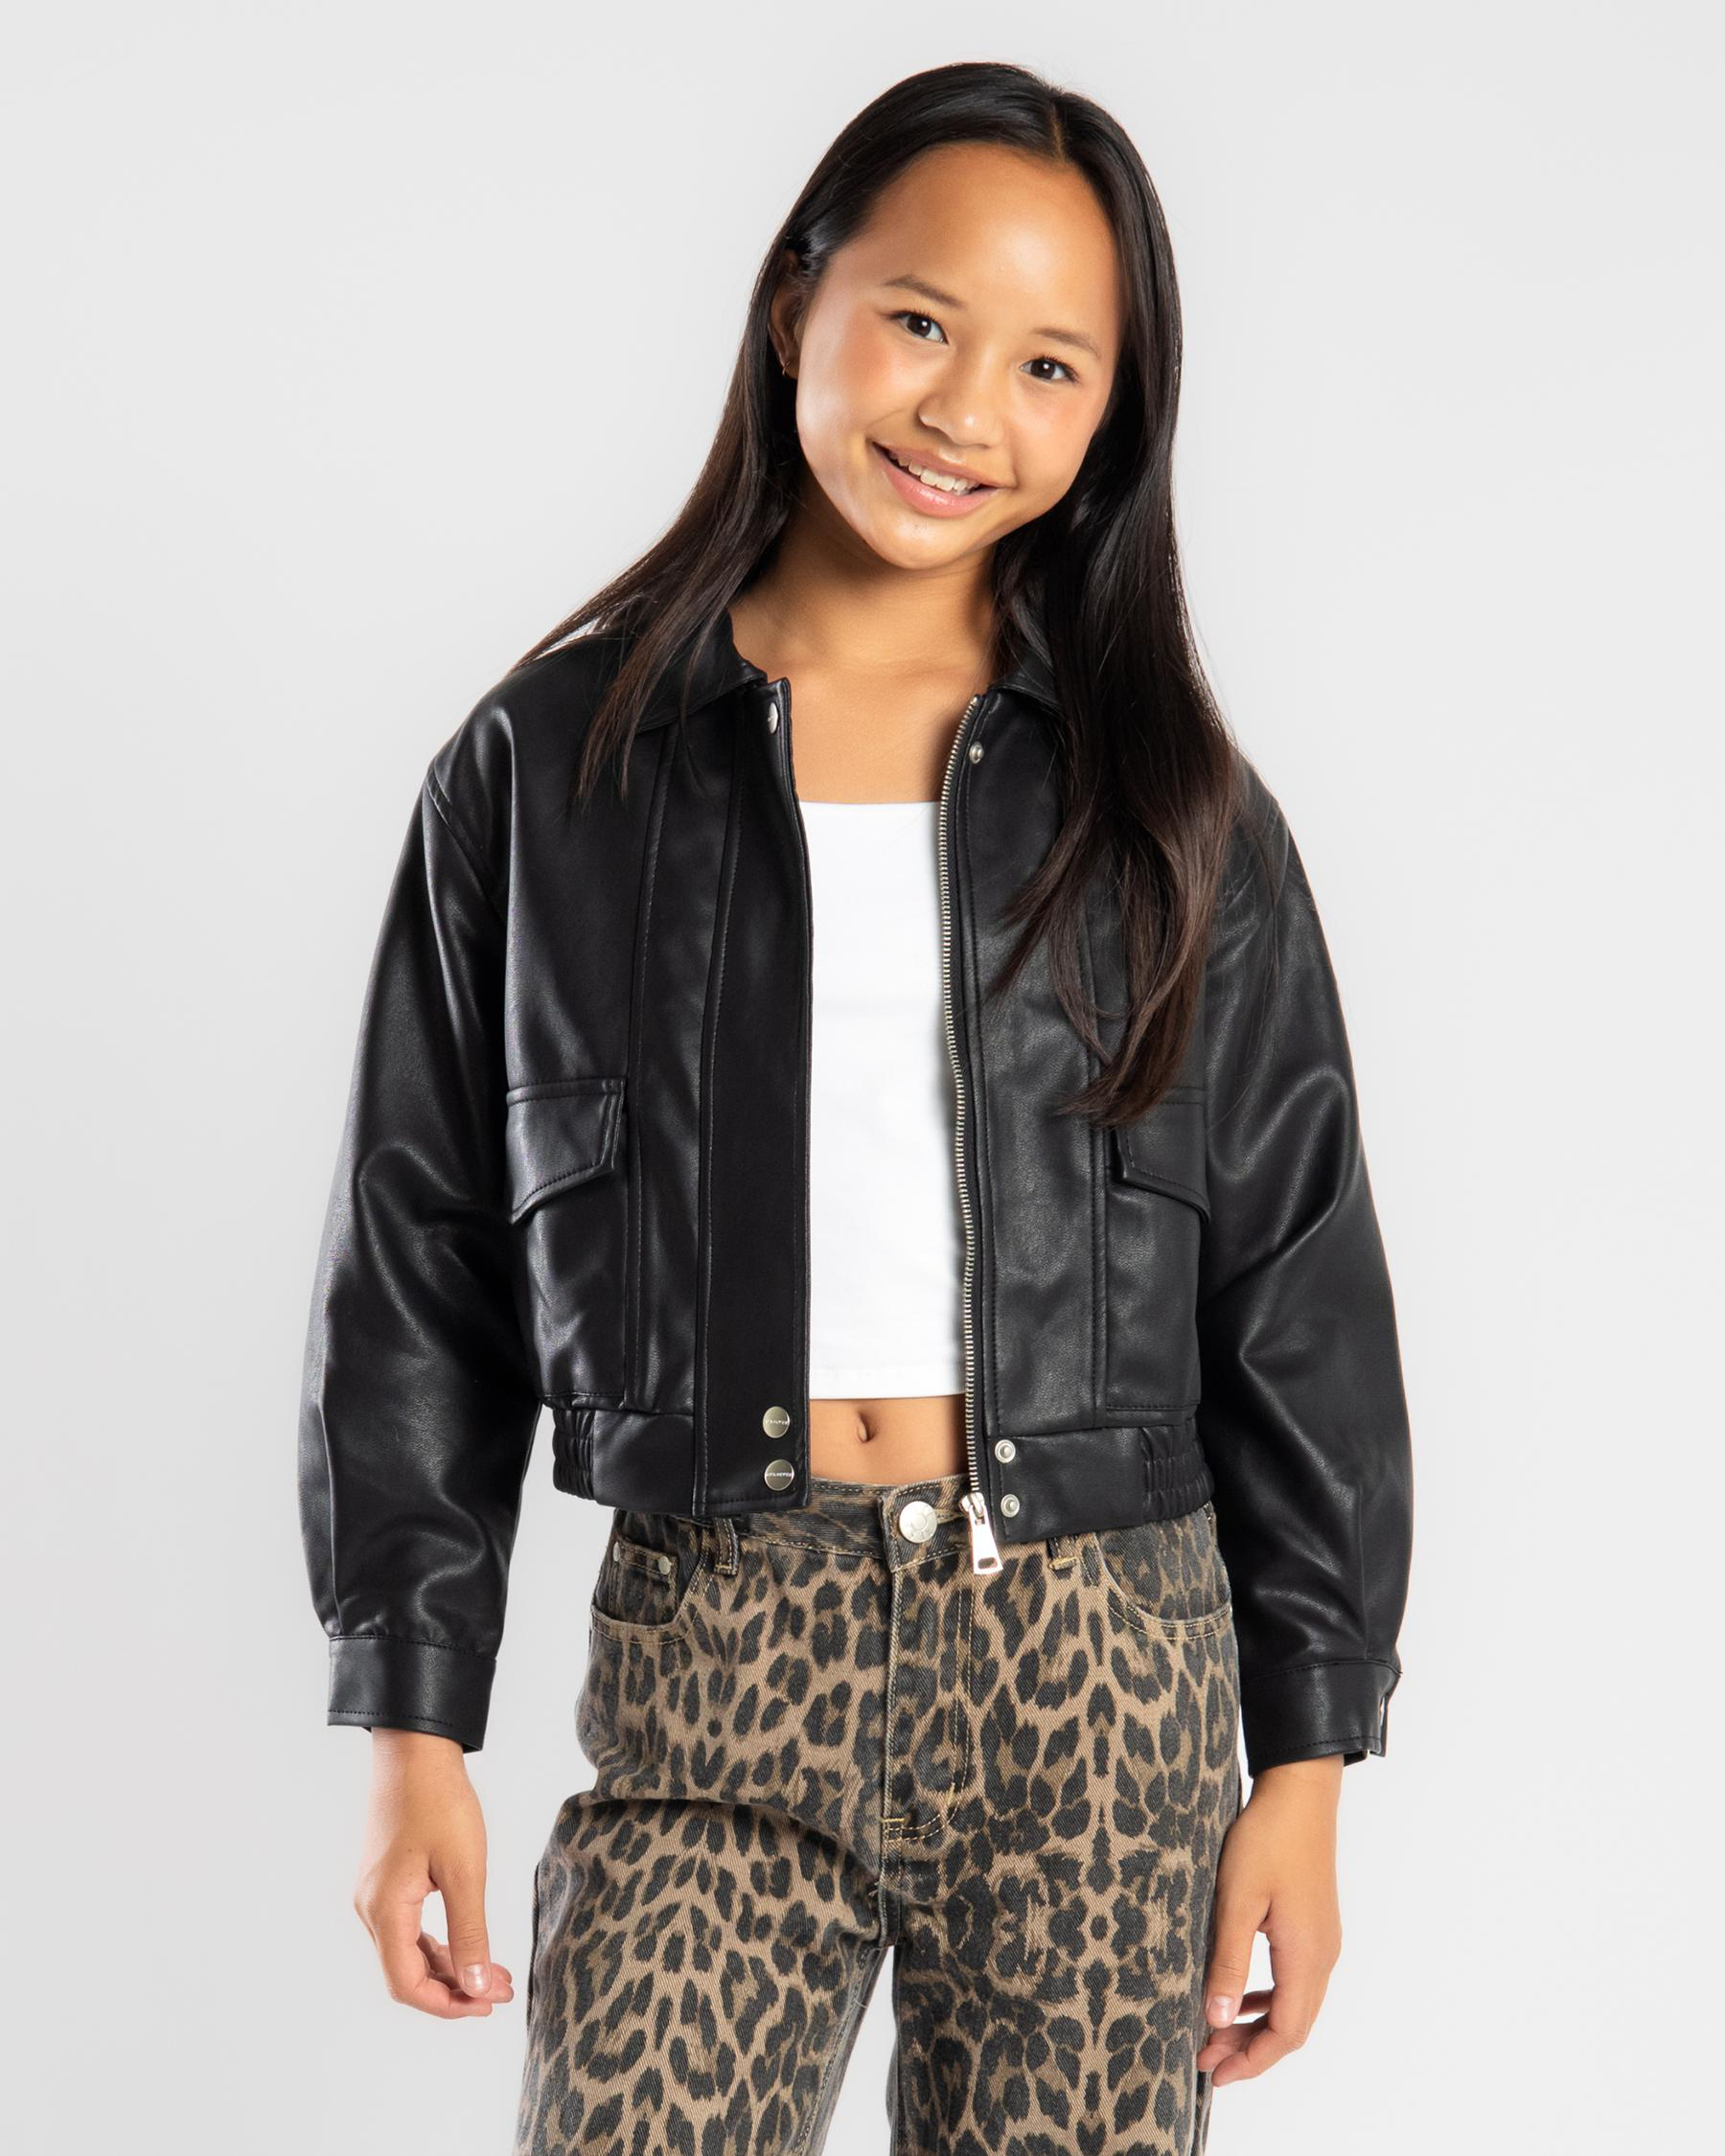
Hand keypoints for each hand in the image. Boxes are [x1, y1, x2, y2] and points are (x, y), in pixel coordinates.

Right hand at [351, 1729, 516, 2017]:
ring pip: (408, 1950)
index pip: (407, 1984)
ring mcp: (374, 1893)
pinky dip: (437, 1942)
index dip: (447, 2004)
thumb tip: (475, 1987)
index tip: (487, 2003)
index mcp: (384, 1910)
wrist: (415, 1749)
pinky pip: (407, 1927)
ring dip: (448, 1966)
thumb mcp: (465, 1870)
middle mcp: (370, 1909)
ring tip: (492, 1971)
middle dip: (454, 1988)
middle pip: (406, 1972)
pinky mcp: (384, 1879)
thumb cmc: (440, 1802)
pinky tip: (467, 1942)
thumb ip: (470, 1932)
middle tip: (499, 1989)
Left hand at [1197, 1754, 1342, 2084]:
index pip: (1285, 2033)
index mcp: (1306, 1956)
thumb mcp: (1237, 1899)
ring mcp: (1322, 1942)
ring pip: (1294, 2005)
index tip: (1214, 2073)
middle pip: (1293, 2027)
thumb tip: (1218, 2019)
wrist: (1300, 1792)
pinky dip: (1266, 1999)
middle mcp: (1322, 1956)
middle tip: (1205, 2058)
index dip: (1251, 2061)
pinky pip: (1294, 1981)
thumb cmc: (1268, 1838)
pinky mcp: (1314, 1927)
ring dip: (1257, 2025)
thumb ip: (1228, 1961)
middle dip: (1250, 2050)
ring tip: (1215, 2032)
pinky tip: (1239, 1995)